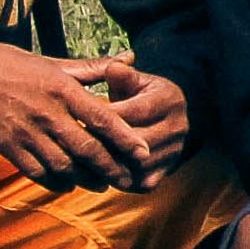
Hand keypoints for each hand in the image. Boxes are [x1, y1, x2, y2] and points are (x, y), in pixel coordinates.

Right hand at [0, 39, 137, 187]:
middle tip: (128, 179)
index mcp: (63, 90)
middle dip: (111, 168)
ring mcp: (27, 134)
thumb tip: (130, 58)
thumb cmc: (10, 65)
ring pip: (64, 165)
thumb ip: (93, 67)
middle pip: (87, 149)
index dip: (125, 139)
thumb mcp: (53, 61)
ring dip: (86, 179)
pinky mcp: (9, 148)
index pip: (102, 119)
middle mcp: (48, 114)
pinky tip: (67, 184)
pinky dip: (55, 182)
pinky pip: (37, 172)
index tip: (144, 152)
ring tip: (102, 184)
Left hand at [84, 62, 191, 180]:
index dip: (103, 116)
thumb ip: (121, 74)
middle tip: (71, 143)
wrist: (162, 118)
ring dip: (106, 165)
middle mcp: (179, 127)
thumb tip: (114, 67)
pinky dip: (116, 180)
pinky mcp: (165, 172)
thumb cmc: (138, 96)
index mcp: (170, 100)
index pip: (134, 111)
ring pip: (135, 164)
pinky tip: (95, 174)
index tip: (75, 116)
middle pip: (135, 141)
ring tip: (78, 160)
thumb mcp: (132, 80)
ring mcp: (174, 152)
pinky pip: (138, 181)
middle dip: (102, 142)